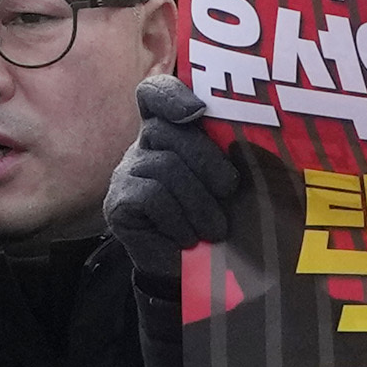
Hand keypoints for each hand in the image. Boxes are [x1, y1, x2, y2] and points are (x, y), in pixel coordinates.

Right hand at [104, 74, 246, 265]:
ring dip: (199, 202)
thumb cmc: (218, 217)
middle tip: (228, 190)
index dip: (171, 95)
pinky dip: (178, 219)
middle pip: (167, 130)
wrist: (195, 273)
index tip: (197, 113)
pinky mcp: (118, 202)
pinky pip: (152, 196)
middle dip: (206, 160)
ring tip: (214, 229)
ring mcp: (127, 172)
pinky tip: (188, 237)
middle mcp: (143, 146)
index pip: (155, 94)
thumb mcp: (228, 182)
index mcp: (171, 131)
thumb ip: (229, 154)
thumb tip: (248, 141)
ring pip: (165, 166)